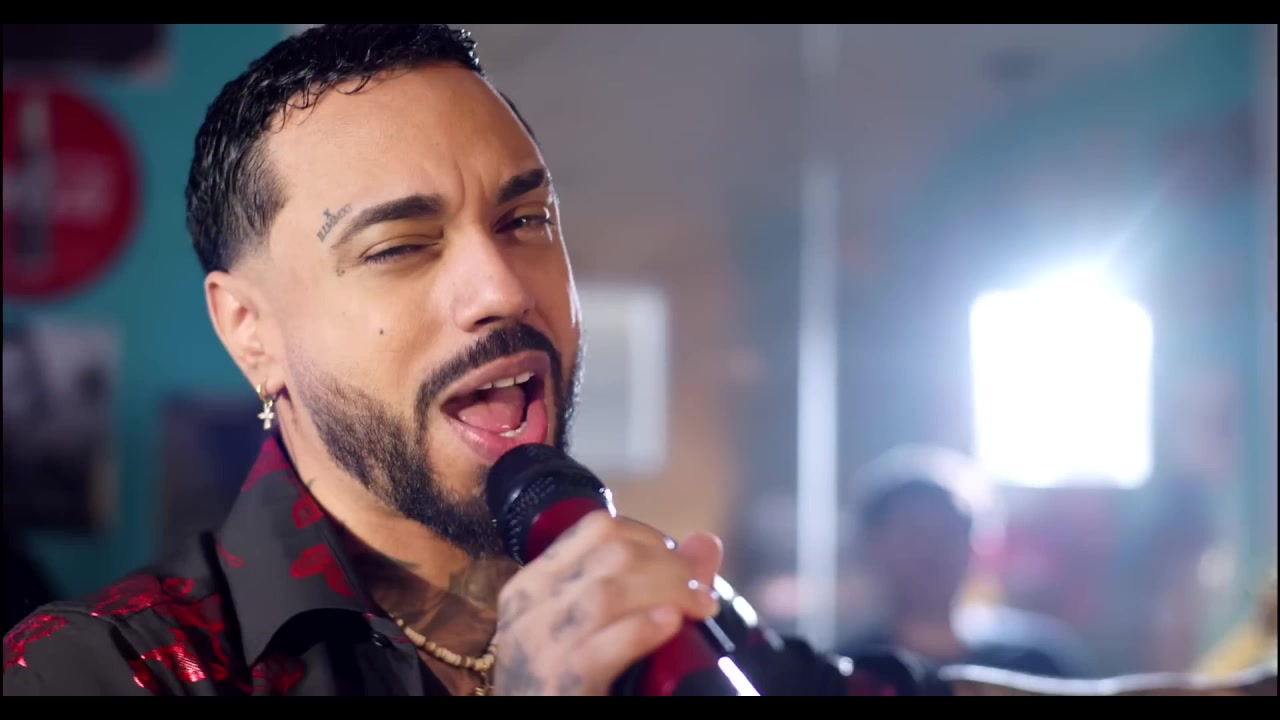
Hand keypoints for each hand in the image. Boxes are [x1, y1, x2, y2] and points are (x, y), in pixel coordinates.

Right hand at [489, 511, 723, 694]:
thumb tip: (707, 543)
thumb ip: (650, 580)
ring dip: (668, 593)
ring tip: (700, 607)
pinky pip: (605, 647)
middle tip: (701, 590)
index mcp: (535, 581)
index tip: (679, 562)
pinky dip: (643, 629)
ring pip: (610, 593)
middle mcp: (532, 605)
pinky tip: (671, 625)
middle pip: (613, 556)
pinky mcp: (559, 683)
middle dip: (670, 565)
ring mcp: (541, 645)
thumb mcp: (592, 623)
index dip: (651, 537)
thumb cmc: (563, 676)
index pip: (597, 529)